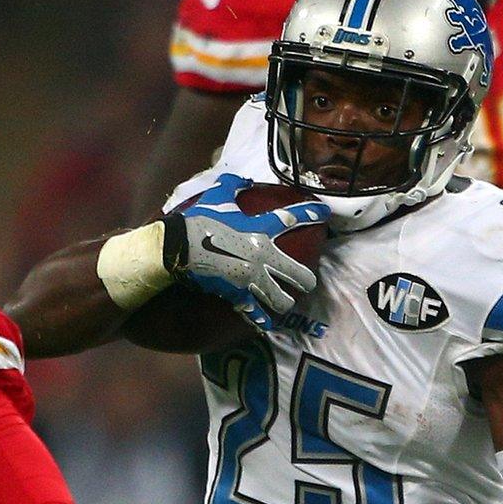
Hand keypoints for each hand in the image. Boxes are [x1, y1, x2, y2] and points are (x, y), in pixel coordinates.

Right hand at [167, 174, 328, 329]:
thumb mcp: (217, 197)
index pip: (291, 219)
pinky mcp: (237, 295)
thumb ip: (233, 185)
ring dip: (284, 302)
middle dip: (306, 280)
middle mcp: (262, 256)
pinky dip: (260, 320)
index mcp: (259, 230)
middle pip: (299, 274)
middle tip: (307, 282)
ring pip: (281, 300)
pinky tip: (266, 324)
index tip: (325, 213)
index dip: (310, 215)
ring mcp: (251, 279)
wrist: (177, 247)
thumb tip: (244, 178)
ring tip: (284, 303)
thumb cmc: (197, 221)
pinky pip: (254, 313)